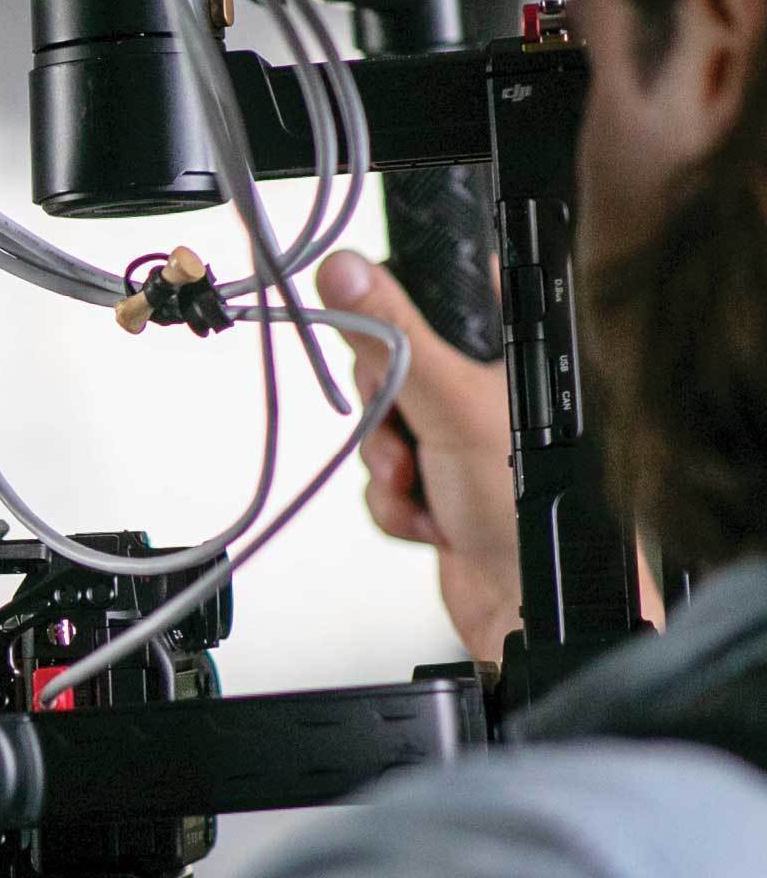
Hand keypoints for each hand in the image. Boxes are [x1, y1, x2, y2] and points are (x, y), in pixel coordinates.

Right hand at [315, 250, 523, 662]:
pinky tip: (432, 522)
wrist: (531, 607)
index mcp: (518, 351)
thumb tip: (345, 270)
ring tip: (424, 488)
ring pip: (386, 427)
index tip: (382, 343)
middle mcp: (495, 391)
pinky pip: (389, 480)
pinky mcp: (447, 487)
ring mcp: (469, 441)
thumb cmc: (531, 506)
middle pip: (398, 366)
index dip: (402, 316)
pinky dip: (397, 505)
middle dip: (387, 412)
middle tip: (409, 432)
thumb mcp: (449, 404)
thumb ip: (392, 335)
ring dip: (390, 467)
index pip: (445, 296)